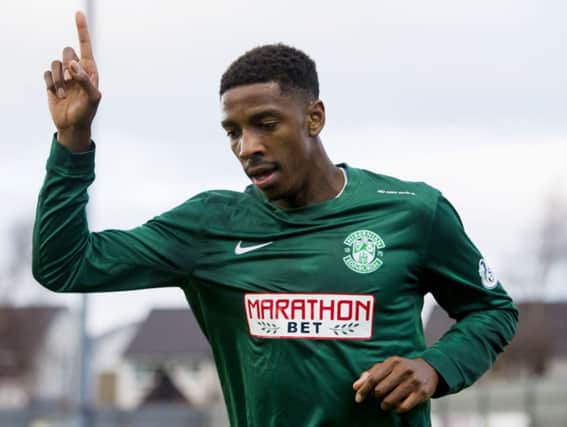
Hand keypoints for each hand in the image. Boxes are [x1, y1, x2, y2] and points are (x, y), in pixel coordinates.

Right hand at [43, 11, 100, 150]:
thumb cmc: (87, 113)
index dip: (82, 30)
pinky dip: (51, 84)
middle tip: (71, 80)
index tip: (78, 13)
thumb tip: (73, 64)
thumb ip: (85, 80)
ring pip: (55, 63)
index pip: (86, 46)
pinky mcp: (52, 83)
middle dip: (66, 64)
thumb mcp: (92, 98)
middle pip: (67, 51)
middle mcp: (77, 70)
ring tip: (64, 94)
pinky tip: (57, 95)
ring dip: (58, 80)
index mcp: (90, 70)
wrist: (73, 126)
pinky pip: (46, 74)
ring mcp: (64, 76)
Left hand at [352, 356, 438, 413]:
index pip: (373, 378)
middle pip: (380, 391)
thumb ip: (370, 374)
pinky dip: (397, 409)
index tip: (358, 399)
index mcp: (392, 362)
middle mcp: (403, 370)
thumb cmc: (402, 368)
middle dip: (377, 397)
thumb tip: (356, 386)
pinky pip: (403, 407)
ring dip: (385, 405)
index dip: (363, 390)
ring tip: (387, 403)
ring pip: (390, 400)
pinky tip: (397, 405)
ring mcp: (413, 382)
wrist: (429, 369)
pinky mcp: (421, 393)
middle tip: (380, 397)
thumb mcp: (387, 367)